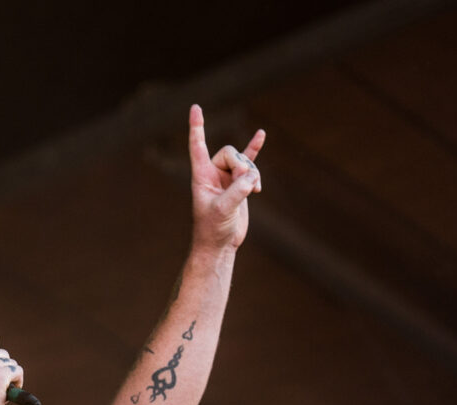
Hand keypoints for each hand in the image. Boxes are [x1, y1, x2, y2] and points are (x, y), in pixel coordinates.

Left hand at [187, 104, 263, 251]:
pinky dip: (255, 149)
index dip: (197, 127)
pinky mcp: (240, 183)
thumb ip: (238, 190)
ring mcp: (227, 177)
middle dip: (241, 166)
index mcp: (201, 176)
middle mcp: (213, 173)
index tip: (195, 108)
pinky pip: (249, 160)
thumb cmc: (213, 229)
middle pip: (230, 153)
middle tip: (246, 186)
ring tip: (254, 191)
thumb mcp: (224, 209)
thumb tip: (252, 176)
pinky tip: (261, 134)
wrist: (220, 244)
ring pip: (244, 160)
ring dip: (252, 174)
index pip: (197, 146)